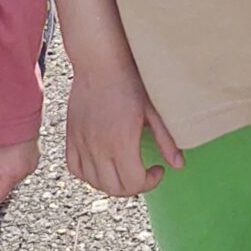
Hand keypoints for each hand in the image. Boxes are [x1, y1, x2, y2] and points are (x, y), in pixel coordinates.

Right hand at [64, 65, 183, 197]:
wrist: (100, 61)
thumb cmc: (130, 81)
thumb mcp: (154, 110)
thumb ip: (167, 140)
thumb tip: (179, 165)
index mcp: (121, 142)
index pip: (133, 184)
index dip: (149, 183)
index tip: (157, 170)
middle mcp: (98, 146)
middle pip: (114, 188)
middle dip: (133, 187)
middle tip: (143, 173)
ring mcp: (82, 142)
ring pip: (94, 182)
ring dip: (112, 183)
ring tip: (124, 169)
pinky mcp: (71, 136)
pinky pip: (75, 168)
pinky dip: (88, 174)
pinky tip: (102, 165)